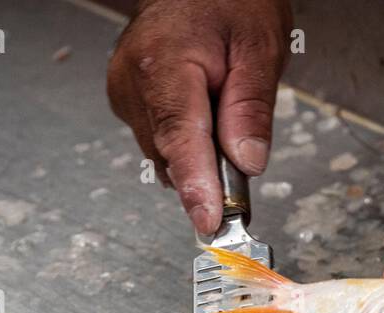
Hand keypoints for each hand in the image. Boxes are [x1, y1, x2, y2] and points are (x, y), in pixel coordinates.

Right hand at [107, 0, 291, 234]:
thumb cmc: (228, 0)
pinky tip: (202, 113)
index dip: (196, 185)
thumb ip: (251, 108)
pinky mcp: (126, 102)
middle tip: (245, 156)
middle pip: (172, 153)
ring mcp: (124, 93)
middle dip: (210, 169)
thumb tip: (248, 163)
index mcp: (163, 62)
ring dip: (198, 153)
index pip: (179, 138)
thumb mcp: (260, 46)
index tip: (209, 220)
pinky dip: (185, 141)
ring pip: (165, 152)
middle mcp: (133, 81)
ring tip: (223, 109)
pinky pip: (158, 140)